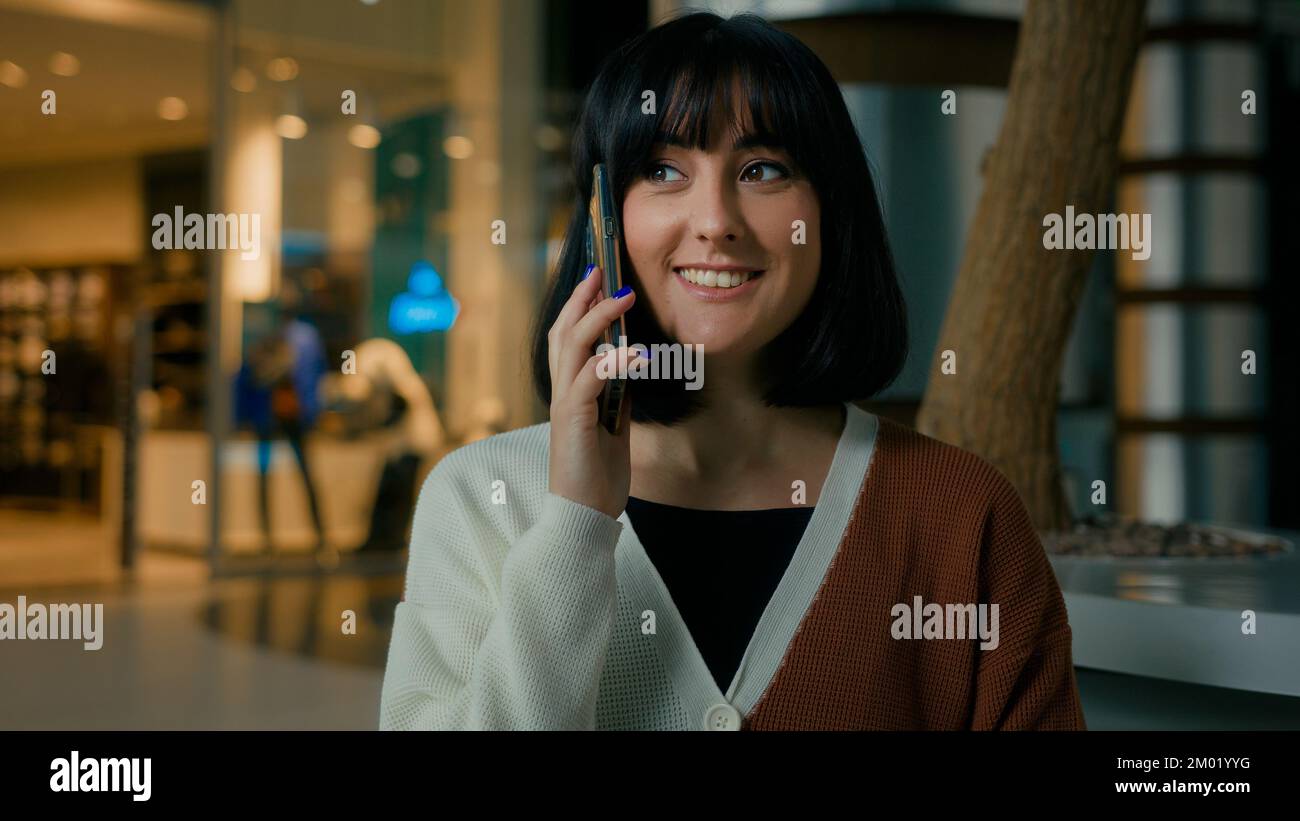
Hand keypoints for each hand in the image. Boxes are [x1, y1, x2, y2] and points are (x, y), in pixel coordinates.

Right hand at [545, 266, 640, 517]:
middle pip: (564, 332)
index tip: (598, 281)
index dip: (580, 307)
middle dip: (582, 299)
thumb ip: (615, 395)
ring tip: (622, 297)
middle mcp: (560, 393)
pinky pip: (590, 380)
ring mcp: (564, 406)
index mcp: (569, 393)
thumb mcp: (614, 426)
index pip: (568, 340)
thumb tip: (629, 365)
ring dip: (599, 318)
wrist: (585, 516)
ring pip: (572, 348)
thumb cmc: (598, 475)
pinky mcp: (573, 422)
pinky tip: (636, 351)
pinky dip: (613, 361)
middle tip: (601, 271)